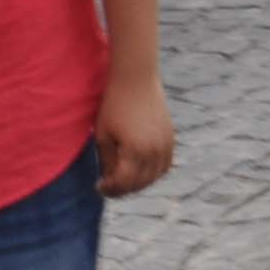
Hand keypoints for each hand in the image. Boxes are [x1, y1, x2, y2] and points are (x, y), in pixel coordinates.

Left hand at [97, 74, 174, 196]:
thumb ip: (106, 161)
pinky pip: (165, 165)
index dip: (109, 189)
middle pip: (140, 183)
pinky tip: (140, 170)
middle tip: (109, 187)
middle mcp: (154, 151)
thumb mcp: (103, 135)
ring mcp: (165, 145)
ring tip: (124, 179)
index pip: (123, 183)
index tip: (99, 186)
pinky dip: (154, 172)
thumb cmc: (114, 105)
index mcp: (135, 151)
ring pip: (154, 177)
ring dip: (139, 183)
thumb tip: (109, 179)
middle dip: (123, 189)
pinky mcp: (170, 138)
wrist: (136, 80)